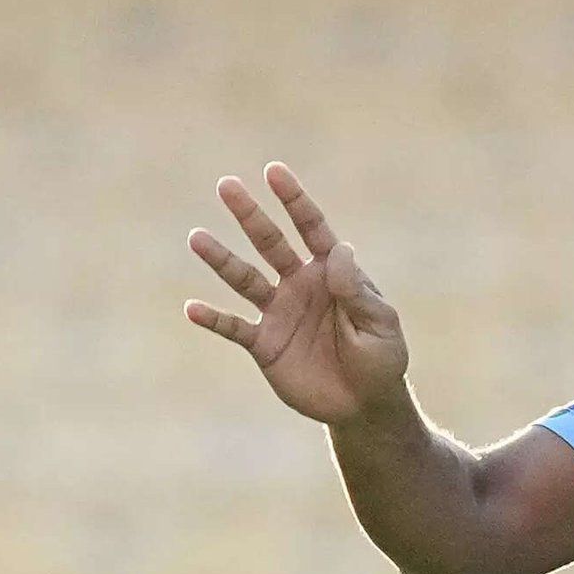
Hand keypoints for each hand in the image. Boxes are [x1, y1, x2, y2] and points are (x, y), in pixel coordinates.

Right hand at [185, 163, 408, 426]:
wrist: (365, 403)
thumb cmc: (382, 358)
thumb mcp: (380, 323)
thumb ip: (357, 290)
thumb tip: (339, 252)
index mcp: (334, 272)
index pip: (312, 227)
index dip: (294, 199)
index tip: (273, 170)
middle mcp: (301, 284)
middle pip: (270, 242)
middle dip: (250, 215)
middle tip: (226, 184)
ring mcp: (280, 312)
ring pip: (245, 279)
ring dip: (221, 260)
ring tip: (197, 237)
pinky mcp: (265, 345)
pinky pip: (234, 327)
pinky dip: (213, 319)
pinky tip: (191, 307)